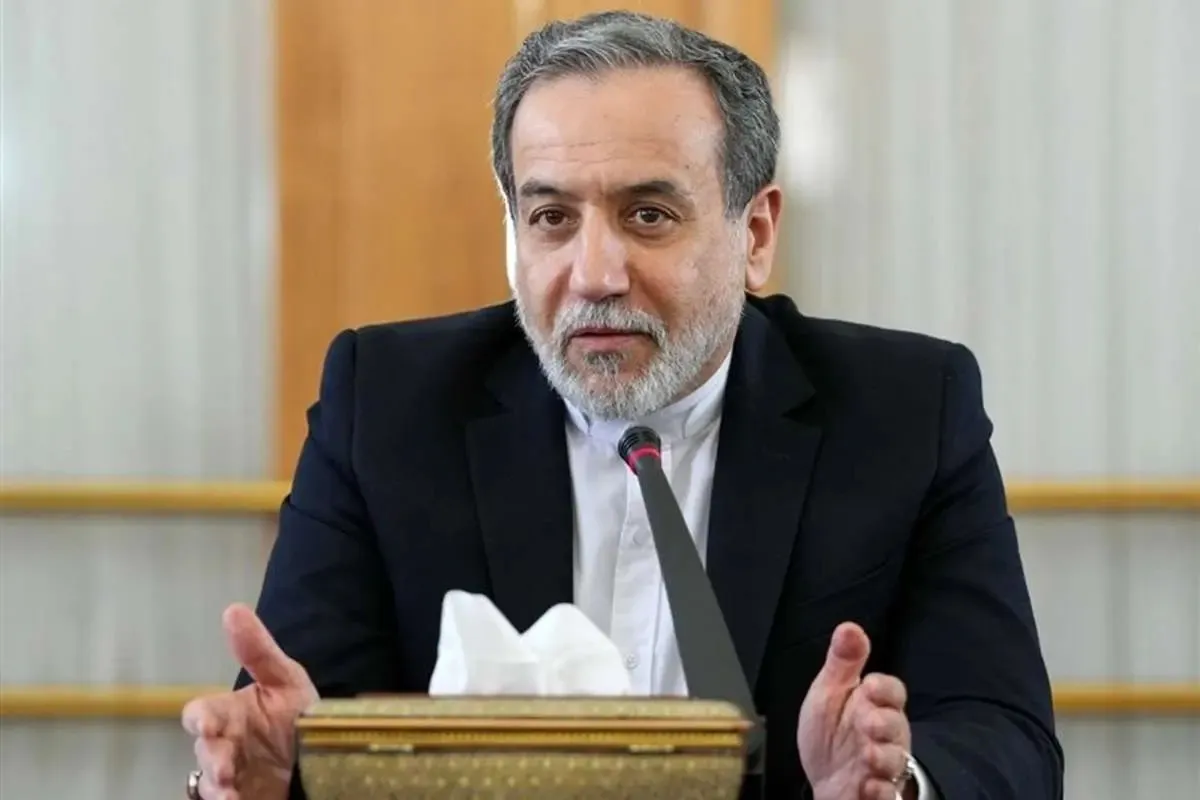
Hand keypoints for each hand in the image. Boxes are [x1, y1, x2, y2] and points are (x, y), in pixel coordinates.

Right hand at [181, 604, 317, 799]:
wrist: (323, 757)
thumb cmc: (297, 715)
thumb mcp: (286, 680)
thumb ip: (258, 651)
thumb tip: (233, 610)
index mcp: (231, 714)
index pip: (201, 712)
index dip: (199, 718)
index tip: (207, 725)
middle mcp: (225, 744)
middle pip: (204, 751)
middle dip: (212, 759)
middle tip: (225, 769)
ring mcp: (231, 775)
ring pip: (208, 782)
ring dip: (216, 788)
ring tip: (229, 795)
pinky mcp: (242, 797)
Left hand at [798, 622, 912, 799]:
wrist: (824, 780)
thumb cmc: (829, 733)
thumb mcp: (828, 694)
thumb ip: (842, 663)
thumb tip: (849, 627)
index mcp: (874, 705)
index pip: (892, 691)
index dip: (884, 688)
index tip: (869, 685)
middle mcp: (885, 735)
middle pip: (897, 725)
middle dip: (885, 723)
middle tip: (867, 723)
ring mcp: (883, 766)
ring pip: (897, 761)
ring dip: (883, 758)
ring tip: (867, 756)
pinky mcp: (880, 794)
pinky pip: (890, 795)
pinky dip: (880, 792)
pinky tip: (866, 786)